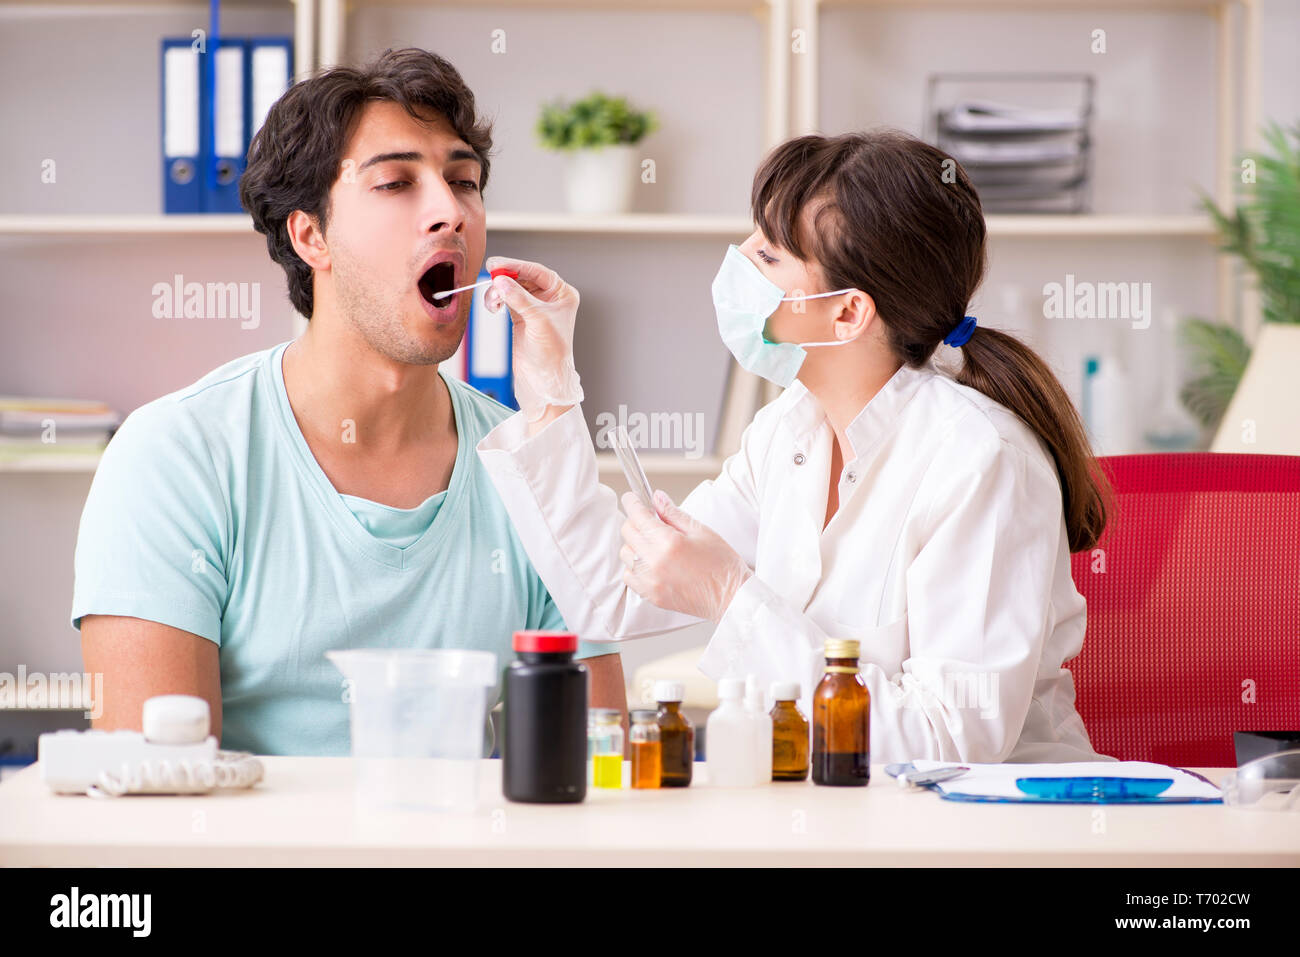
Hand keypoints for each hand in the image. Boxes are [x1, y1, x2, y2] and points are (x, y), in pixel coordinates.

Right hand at [483, 255, 583, 421]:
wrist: (543, 379)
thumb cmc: (551, 353)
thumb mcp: (538, 321)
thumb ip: (519, 298)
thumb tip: (501, 280)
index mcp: (562, 294)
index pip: (538, 271)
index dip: (517, 266)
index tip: (497, 264)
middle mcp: (550, 297)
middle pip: (523, 277)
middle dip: (505, 279)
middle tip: (489, 279)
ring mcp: (534, 306)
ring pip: (511, 288)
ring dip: (498, 291)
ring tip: (492, 302)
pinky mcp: (521, 315)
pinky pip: (506, 299)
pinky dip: (497, 300)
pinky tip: (493, 306)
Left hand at [619, 489, 753, 620]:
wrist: (731, 597)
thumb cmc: (722, 564)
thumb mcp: (701, 530)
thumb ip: (674, 513)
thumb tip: (657, 498)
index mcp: (669, 542)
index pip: (638, 515)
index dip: (632, 502)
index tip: (632, 498)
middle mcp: (655, 562)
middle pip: (628, 532)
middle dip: (635, 521)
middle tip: (650, 520)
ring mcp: (651, 581)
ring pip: (626, 554)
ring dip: (635, 544)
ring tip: (654, 544)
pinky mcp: (651, 595)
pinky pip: (629, 576)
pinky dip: (635, 566)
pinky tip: (652, 563)